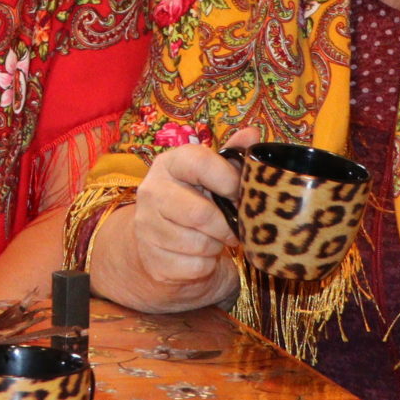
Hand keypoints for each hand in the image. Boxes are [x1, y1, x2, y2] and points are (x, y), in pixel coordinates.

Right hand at [103, 127, 254, 312]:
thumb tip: (253, 133)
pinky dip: (206, 266)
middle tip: (233, 227)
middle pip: (200, 213)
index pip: (200, 162)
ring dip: (216, 246)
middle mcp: (151, 191)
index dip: (229, 180)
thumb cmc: (195, 202)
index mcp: (169, 164)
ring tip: (212, 239)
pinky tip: (199, 256)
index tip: (240, 194)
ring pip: (200, 243)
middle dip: (226, 225)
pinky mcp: (152, 259)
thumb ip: (232, 156)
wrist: (158, 243)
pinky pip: (195, 267)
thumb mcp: (212, 176)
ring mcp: (147, 227)